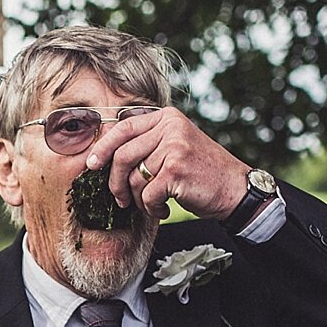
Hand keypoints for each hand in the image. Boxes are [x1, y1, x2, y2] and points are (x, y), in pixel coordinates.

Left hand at [84, 107, 250, 221]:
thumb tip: (103, 154)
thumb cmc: (201, 173)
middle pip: (123, 155)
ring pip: (134, 178)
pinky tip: (164, 210)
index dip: (103, 147)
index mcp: (167, 117)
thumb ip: (148, 143)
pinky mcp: (176, 169)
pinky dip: (152, 208)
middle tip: (120, 199)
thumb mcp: (175, 146)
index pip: (123, 127)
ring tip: (153, 204)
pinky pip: (147, 194)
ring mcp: (174, 146)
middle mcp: (171, 127)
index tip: (90, 164)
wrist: (235, 190)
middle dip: (115, 182)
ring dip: (139, 200)